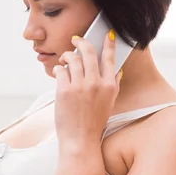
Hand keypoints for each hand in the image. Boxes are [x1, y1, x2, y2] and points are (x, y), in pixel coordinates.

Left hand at [52, 30, 122, 147]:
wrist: (80, 140)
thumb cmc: (94, 122)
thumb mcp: (109, 103)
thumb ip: (113, 85)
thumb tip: (117, 69)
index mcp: (109, 85)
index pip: (110, 57)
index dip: (108, 43)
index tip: (107, 34)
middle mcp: (96, 83)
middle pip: (89, 53)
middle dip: (81, 42)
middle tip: (75, 40)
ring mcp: (79, 87)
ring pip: (72, 59)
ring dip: (67, 56)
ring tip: (64, 59)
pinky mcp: (64, 91)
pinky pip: (60, 71)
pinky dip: (58, 69)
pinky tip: (58, 71)